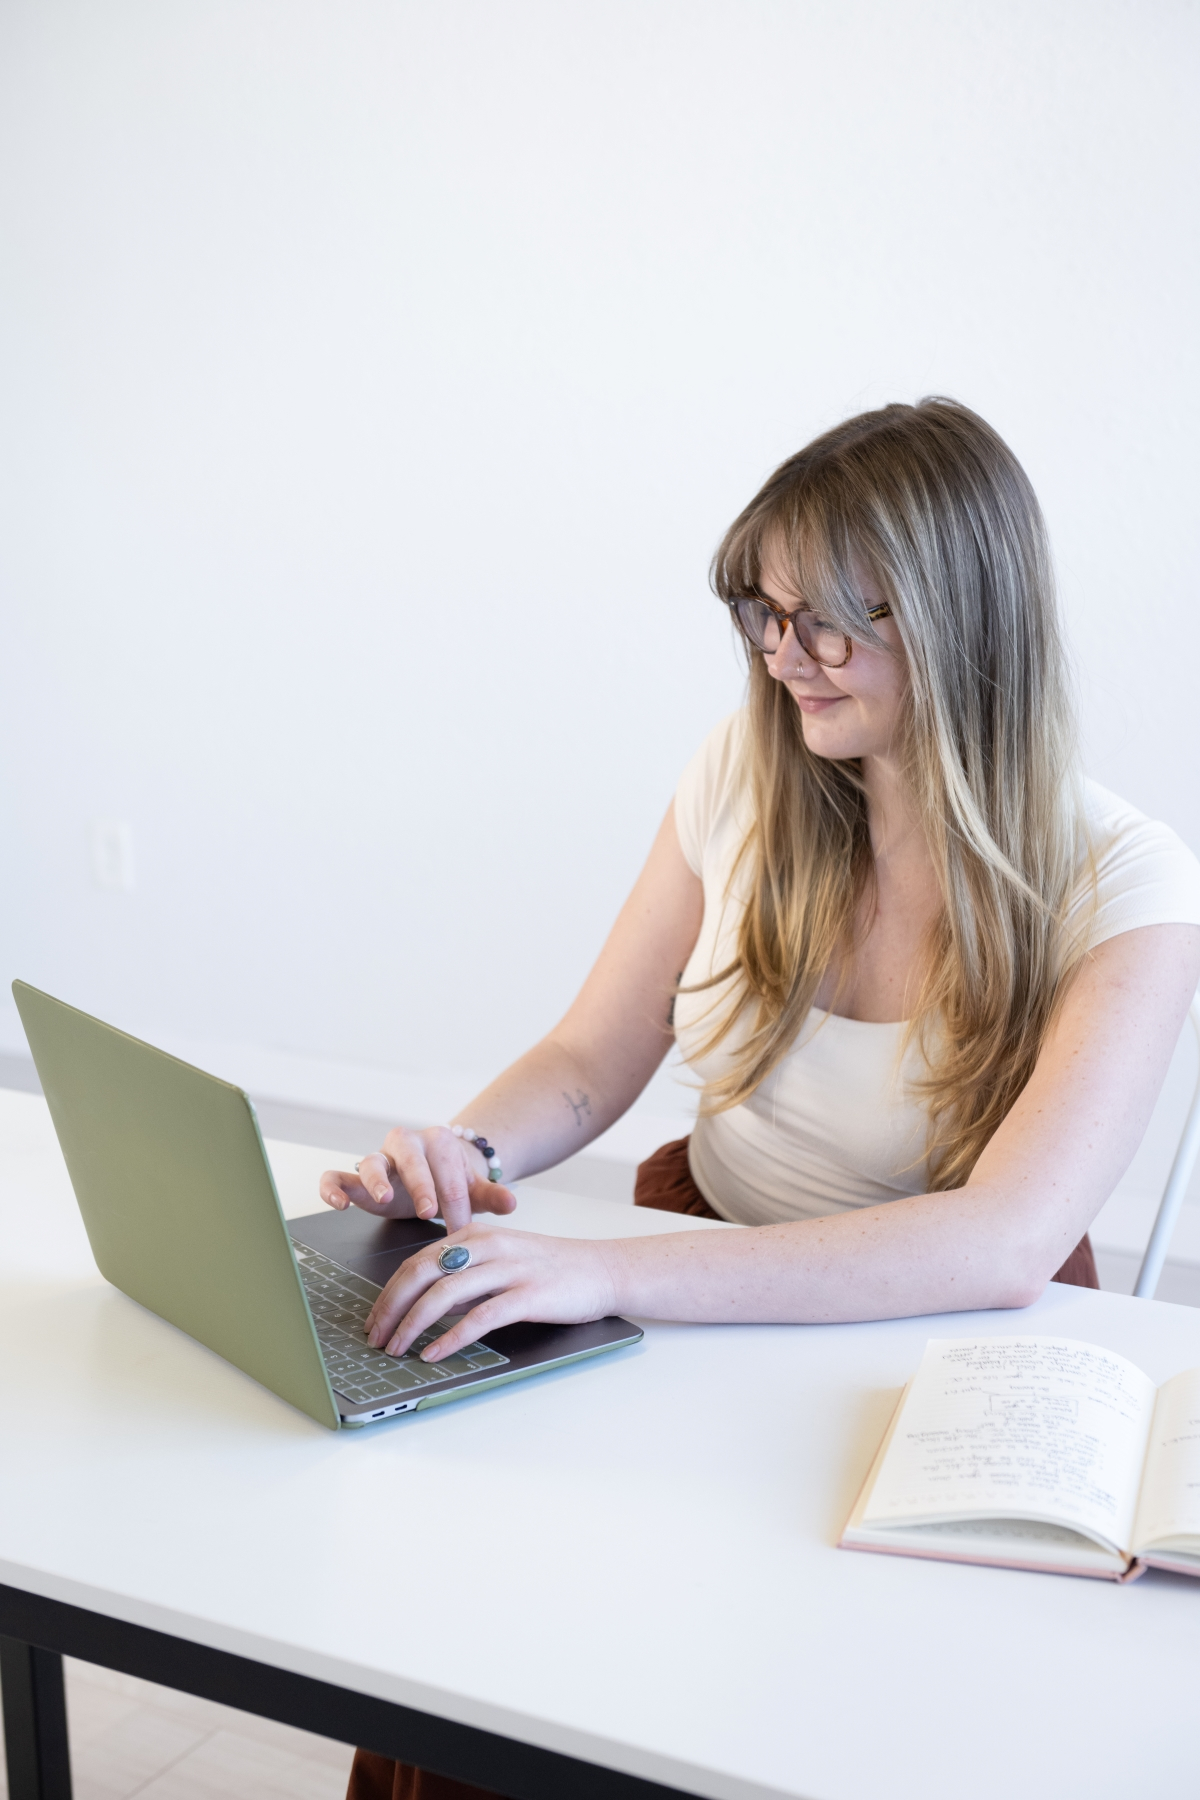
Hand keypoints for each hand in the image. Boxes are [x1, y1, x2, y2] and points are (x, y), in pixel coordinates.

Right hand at [319, 1126, 517, 1234]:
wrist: (434, 1170)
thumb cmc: (453, 1180)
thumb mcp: (474, 1188)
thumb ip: (491, 1195)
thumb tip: (511, 1204)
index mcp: (440, 1143)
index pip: (448, 1176)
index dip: (456, 1206)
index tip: (460, 1233)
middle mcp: (407, 1144)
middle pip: (412, 1161)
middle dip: (421, 1186)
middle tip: (429, 1211)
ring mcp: (380, 1158)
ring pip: (372, 1162)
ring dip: (376, 1180)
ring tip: (384, 1200)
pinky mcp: (357, 1175)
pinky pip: (338, 1174)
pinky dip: (333, 1186)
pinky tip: (338, 1203)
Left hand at [364, 1223, 620, 1361]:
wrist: (602, 1269)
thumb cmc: (550, 1269)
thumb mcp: (500, 1262)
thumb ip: (463, 1278)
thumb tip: (424, 1304)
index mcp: (475, 1237)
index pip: (416, 1262)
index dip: (388, 1293)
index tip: (374, 1321)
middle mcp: (487, 1246)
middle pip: (422, 1274)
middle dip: (391, 1308)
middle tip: (376, 1338)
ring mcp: (508, 1268)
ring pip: (444, 1294)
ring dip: (413, 1325)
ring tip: (397, 1350)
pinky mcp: (528, 1294)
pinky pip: (480, 1317)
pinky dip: (451, 1338)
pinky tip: (435, 1353)